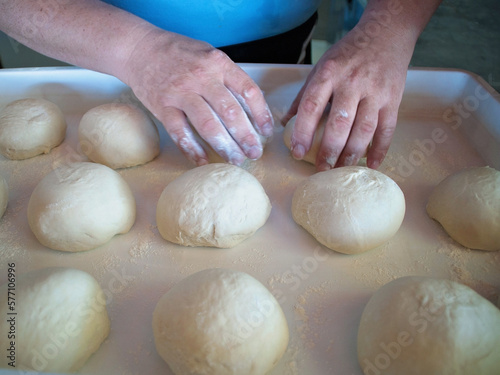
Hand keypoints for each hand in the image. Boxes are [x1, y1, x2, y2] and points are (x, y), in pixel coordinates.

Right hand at [122, 30, 273, 165]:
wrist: (139, 48)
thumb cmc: (179, 53)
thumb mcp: (209, 54)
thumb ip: (228, 77)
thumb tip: (251, 106)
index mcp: (218, 63)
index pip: (248, 90)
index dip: (261, 114)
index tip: (267, 131)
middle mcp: (201, 77)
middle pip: (231, 113)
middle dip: (246, 137)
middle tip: (254, 153)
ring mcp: (181, 92)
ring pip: (208, 125)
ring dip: (225, 146)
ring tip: (236, 159)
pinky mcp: (162, 106)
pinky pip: (180, 132)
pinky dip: (192, 149)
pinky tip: (203, 161)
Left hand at [283, 21, 414, 170]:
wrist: (386, 35)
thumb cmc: (348, 54)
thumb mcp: (321, 67)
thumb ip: (304, 95)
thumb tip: (286, 123)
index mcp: (329, 73)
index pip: (312, 106)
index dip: (304, 132)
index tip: (298, 153)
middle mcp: (352, 83)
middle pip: (340, 123)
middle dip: (329, 150)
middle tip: (322, 170)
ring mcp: (375, 92)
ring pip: (364, 130)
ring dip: (352, 154)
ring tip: (341, 170)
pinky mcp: (393, 99)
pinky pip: (387, 129)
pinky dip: (379, 149)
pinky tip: (370, 164)